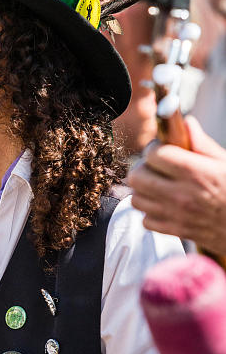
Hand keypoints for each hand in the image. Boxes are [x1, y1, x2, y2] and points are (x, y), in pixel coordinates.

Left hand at [128, 116, 225, 253]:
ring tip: (157, 185)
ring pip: (136, 198)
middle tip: (155, 168)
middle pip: (137, 177)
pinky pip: (145, 219)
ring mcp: (176, 215)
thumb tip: (187, 123)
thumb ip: (203, 144)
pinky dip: (150, 212)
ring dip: (144, 190)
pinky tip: (163, 204)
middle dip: (143, 168)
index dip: (154, 149)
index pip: (154, 154)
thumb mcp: (225, 163)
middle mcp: (182, 194)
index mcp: (195, 173)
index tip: (161, 150)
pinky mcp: (175, 230)